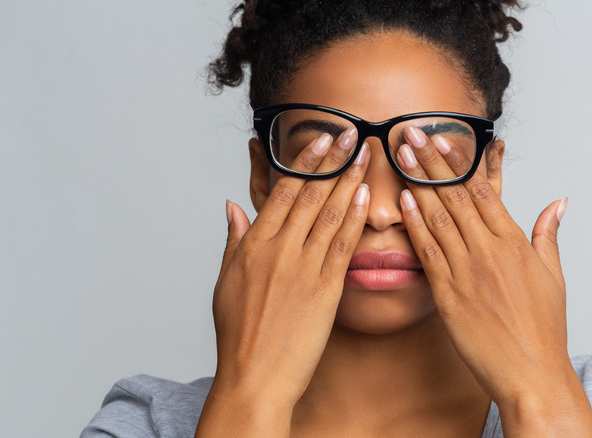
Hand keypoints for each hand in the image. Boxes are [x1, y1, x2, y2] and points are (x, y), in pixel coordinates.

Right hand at [196, 130, 370, 436]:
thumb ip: (233, 240)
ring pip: (330, 213)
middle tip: (351, 132)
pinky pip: (343, 245)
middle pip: (310, 195)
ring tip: (364, 153)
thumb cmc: (239, 333)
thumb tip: (232, 206)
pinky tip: (366, 196)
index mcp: (254, 245)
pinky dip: (355, 218)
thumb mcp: (224, 282)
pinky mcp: (326, 288)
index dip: (304, 162)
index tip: (320, 139)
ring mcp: (304, 267)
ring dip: (349, 180)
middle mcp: (279, 250)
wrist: (255, 375)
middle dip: (332, 160)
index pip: (283, 192)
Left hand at [395, 127, 591, 435]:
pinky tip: (403, 201)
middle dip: (431, 161)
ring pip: (439, 217)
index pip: (483, 190)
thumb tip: (558, 202)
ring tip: (401, 156)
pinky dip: (415, 225)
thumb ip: (548, 234)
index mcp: (514, 242)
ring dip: (417, 183)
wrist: (531, 372)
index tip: (441, 138)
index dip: (459, 162)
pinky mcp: (449, 294)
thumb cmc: (543, 328)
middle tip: (411, 133)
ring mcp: (467, 271)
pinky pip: (429, 252)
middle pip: (456, 196)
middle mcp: (489, 250)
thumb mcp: (553, 275)